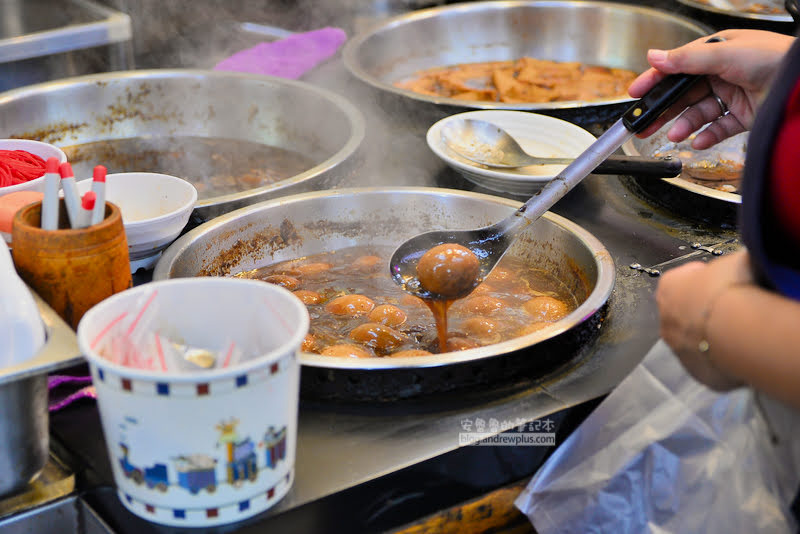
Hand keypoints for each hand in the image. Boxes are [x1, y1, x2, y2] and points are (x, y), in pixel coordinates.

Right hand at [628, 30, 794, 148]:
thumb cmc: (774, 58)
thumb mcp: (724, 54)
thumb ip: (686, 60)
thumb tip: (655, 57)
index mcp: (716, 52)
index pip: (677, 67)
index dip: (655, 81)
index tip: (636, 93)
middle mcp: (723, 73)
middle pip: (685, 94)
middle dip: (663, 111)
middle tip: (643, 125)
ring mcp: (733, 95)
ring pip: (699, 113)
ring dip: (685, 125)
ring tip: (675, 135)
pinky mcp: (744, 116)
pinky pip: (719, 128)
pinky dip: (707, 136)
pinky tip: (699, 140)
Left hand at [655, 249, 753, 389]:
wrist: (736, 328)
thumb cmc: (731, 287)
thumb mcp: (734, 262)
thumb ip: (730, 267)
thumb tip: (739, 268)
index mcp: (668, 286)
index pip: (682, 279)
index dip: (704, 279)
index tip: (723, 281)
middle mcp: (664, 318)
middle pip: (683, 312)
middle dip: (704, 310)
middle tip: (731, 309)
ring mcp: (677, 349)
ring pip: (693, 340)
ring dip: (711, 336)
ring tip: (739, 333)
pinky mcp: (696, 372)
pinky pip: (709, 363)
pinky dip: (721, 358)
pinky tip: (741, 352)